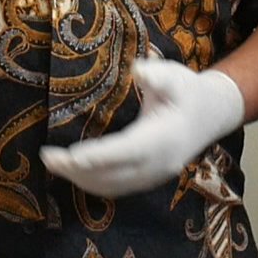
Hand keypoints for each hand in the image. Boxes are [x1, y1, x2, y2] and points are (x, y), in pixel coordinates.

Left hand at [39, 57, 244, 196]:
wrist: (211, 115)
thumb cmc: (187, 91)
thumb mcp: (176, 76)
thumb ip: (157, 74)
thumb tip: (138, 69)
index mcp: (163, 139)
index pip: (126, 151)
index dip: (98, 156)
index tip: (71, 156)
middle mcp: (158, 164)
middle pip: (112, 176)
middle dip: (77, 170)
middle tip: (46, 156)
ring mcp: (153, 176)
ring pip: (111, 187)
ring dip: (80, 179)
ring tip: (51, 163)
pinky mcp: (147, 180)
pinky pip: (115, 188)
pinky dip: (91, 183)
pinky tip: (71, 171)